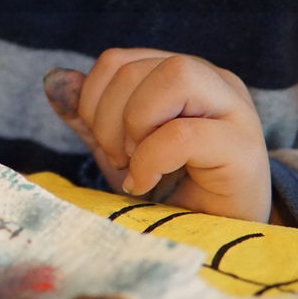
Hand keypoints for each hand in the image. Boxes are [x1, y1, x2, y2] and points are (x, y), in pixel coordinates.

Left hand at [44, 49, 271, 222]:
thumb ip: (89, 115)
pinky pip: (184, 133)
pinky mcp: (243, 146)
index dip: (92, 98)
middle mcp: (213, 80)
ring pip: (174, 75)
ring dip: (135, 125)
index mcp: (182, 74)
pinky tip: (145, 183)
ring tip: (135, 164)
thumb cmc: (172, 189)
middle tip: (117, 159)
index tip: (102, 142)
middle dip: (108, 118)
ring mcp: (233, 109)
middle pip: (138, 67)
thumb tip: (54, 79)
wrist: (218, 237)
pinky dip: (150, 160)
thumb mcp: (120, 149)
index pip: (118, 60)